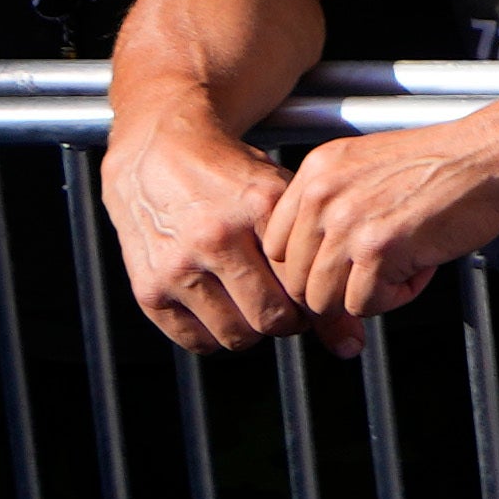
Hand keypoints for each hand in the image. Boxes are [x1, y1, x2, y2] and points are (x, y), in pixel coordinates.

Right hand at [105, 117, 312, 354]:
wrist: (159, 156)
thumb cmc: (233, 180)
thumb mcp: (281, 197)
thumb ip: (318, 255)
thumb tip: (350, 340)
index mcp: (259, 206)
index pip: (306, 283)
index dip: (320, 301)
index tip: (319, 296)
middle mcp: (215, 238)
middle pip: (273, 318)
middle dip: (289, 320)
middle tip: (289, 304)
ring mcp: (177, 266)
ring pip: (237, 337)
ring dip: (253, 329)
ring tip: (255, 302)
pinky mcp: (148, 289)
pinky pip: (198, 342)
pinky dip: (216, 335)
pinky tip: (222, 306)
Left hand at [265, 104, 498, 327]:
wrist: (496, 154)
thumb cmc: (449, 164)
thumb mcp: (370, 171)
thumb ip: (335, 208)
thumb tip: (314, 267)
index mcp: (316, 173)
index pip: (276, 247)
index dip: (309, 269)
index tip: (340, 271)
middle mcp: (322, 195)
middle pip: (296, 280)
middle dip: (338, 288)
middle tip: (380, 276)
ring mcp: (347, 222)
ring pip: (324, 299)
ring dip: (366, 295)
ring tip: (405, 267)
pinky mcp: (378, 248)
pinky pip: (365, 304)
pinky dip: (396, 297)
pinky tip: (422, 265)